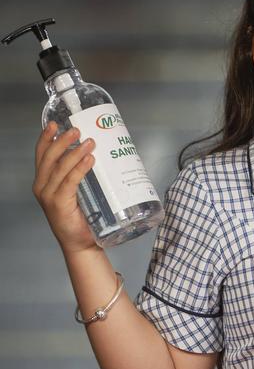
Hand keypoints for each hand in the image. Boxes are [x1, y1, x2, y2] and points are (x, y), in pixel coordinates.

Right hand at [33, 123, 98, 254]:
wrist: (81, 243)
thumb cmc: (82, 217)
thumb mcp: (78, 192)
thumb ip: (80, 176)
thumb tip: (96, 154)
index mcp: (44, 182)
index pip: (42, 155)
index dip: (46, 139)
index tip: (54, 124)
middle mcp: (42, 186)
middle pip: (49, 158)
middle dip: (62, 141)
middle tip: (77, 129)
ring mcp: (49, 195)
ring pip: (60, 167)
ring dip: (75, 152)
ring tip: (89, 142)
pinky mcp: (59, 204)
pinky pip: (69, 181)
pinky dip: (79, 169)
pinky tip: (89, 160)